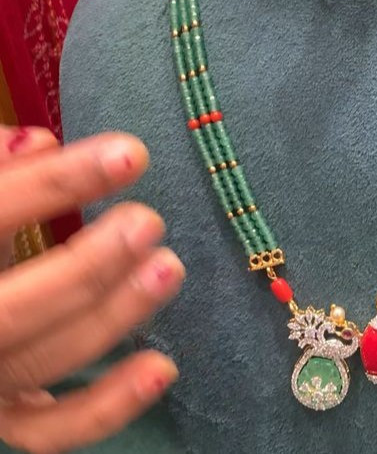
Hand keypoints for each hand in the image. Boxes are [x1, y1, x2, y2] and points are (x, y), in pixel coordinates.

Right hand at [0, 126, 184, 453]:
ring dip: (113, 316)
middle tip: (149, 223)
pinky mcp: (2, 418)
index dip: (56, 185)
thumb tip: (37, 143)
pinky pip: (51, 432)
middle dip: (87, 267)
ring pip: (43, 362)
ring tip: (168, 267)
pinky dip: (106, 408)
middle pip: (13, 310)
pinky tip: (162, 368)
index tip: (130, 155)